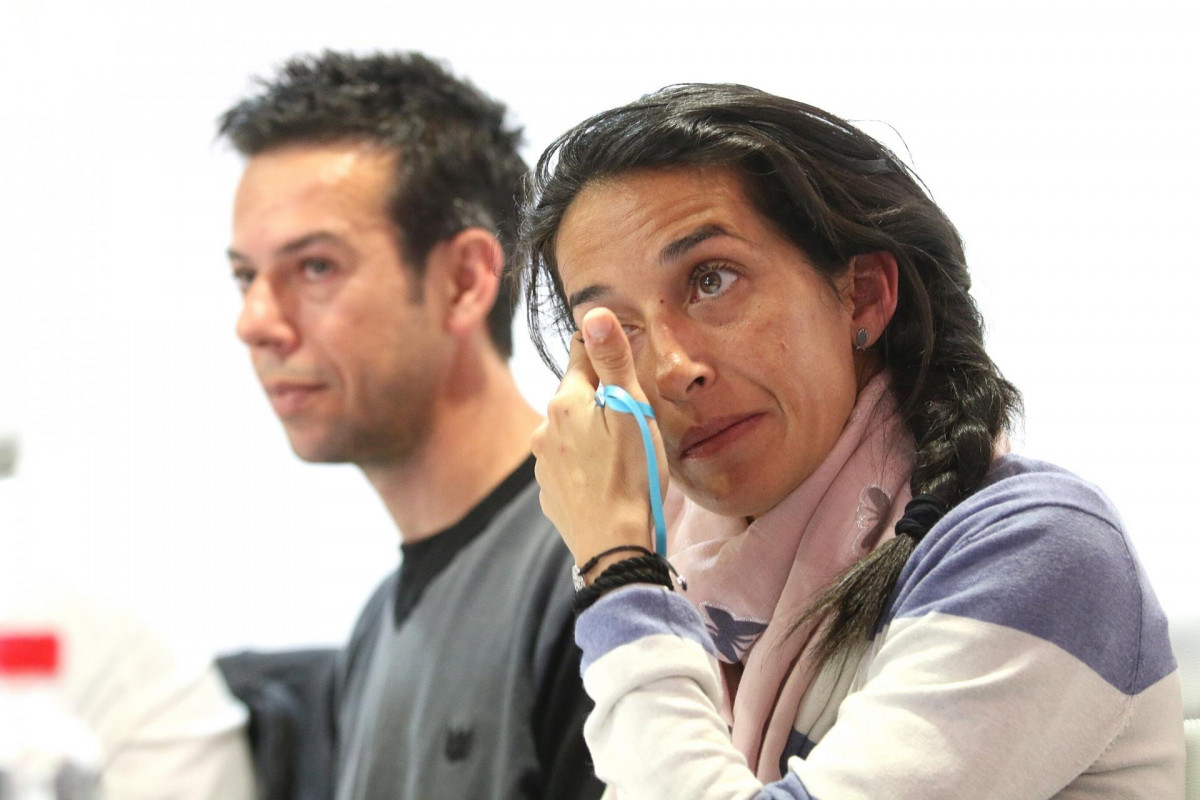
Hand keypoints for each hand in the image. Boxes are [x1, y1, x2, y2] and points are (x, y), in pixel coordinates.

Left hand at [531, 308, 667, 573]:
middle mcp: (545, 426)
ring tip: (622, 455)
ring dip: (591, 434)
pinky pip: (568, 464)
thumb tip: (594, 313)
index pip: (581, 354)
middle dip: (601, 400)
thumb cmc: (631, 475)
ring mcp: (543, 462)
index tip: (624, 369)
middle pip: (576, 395)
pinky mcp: (549, 492)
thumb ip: (612, 360)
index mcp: (566, 400)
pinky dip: (585, 466)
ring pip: (571, 431)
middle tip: (633, 421)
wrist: (613, 545)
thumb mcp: (631, 411)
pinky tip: (606, 480)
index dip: (606, 357)